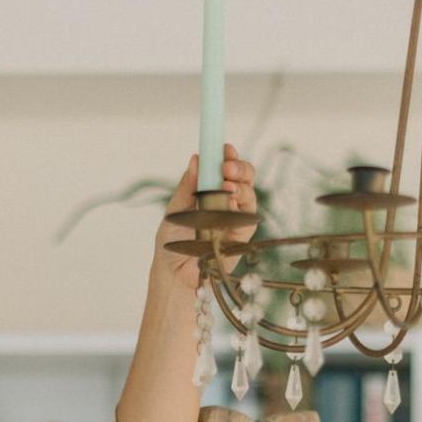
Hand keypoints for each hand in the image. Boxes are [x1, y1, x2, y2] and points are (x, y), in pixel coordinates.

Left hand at [151, 142, 257, 295]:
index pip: (224, 168)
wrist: (174, 273)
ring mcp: (236, 218)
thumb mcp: (175, 210)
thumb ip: (187, 187)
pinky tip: (229, 204)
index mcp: (210, 191)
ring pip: (249, 193)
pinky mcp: (242, 236)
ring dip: (240, 185)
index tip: (224, 148)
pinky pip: (248, 217)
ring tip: (226, 184)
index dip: (227, 156)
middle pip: (244, 177)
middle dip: (239, 167)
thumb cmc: (172, 243)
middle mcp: (226, 202)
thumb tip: (196, 159)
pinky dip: (240, 207)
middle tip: (227, 167)